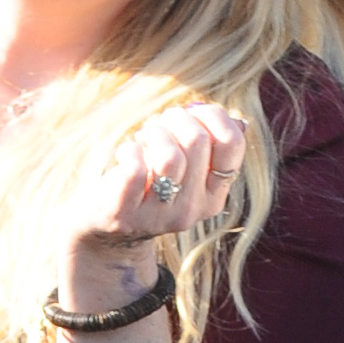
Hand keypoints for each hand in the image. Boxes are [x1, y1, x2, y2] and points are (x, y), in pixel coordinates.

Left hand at [58, 101, 247, 307]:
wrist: (103, 230)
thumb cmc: (146, 185)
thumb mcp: (184, 171)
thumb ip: (210, 149)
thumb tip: (240, 123)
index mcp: (213, 197)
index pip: (233, 145)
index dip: (214, 116)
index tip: (193, 112)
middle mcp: (191, 210)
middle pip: (198, 141)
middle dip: (176, 118)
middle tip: (160, 123)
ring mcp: (158, 217)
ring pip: (170, 157)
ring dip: (153, 133)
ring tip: (143, 136)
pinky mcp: (124, 216)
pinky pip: (135, 170)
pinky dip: (129, 150)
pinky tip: (124, 153)